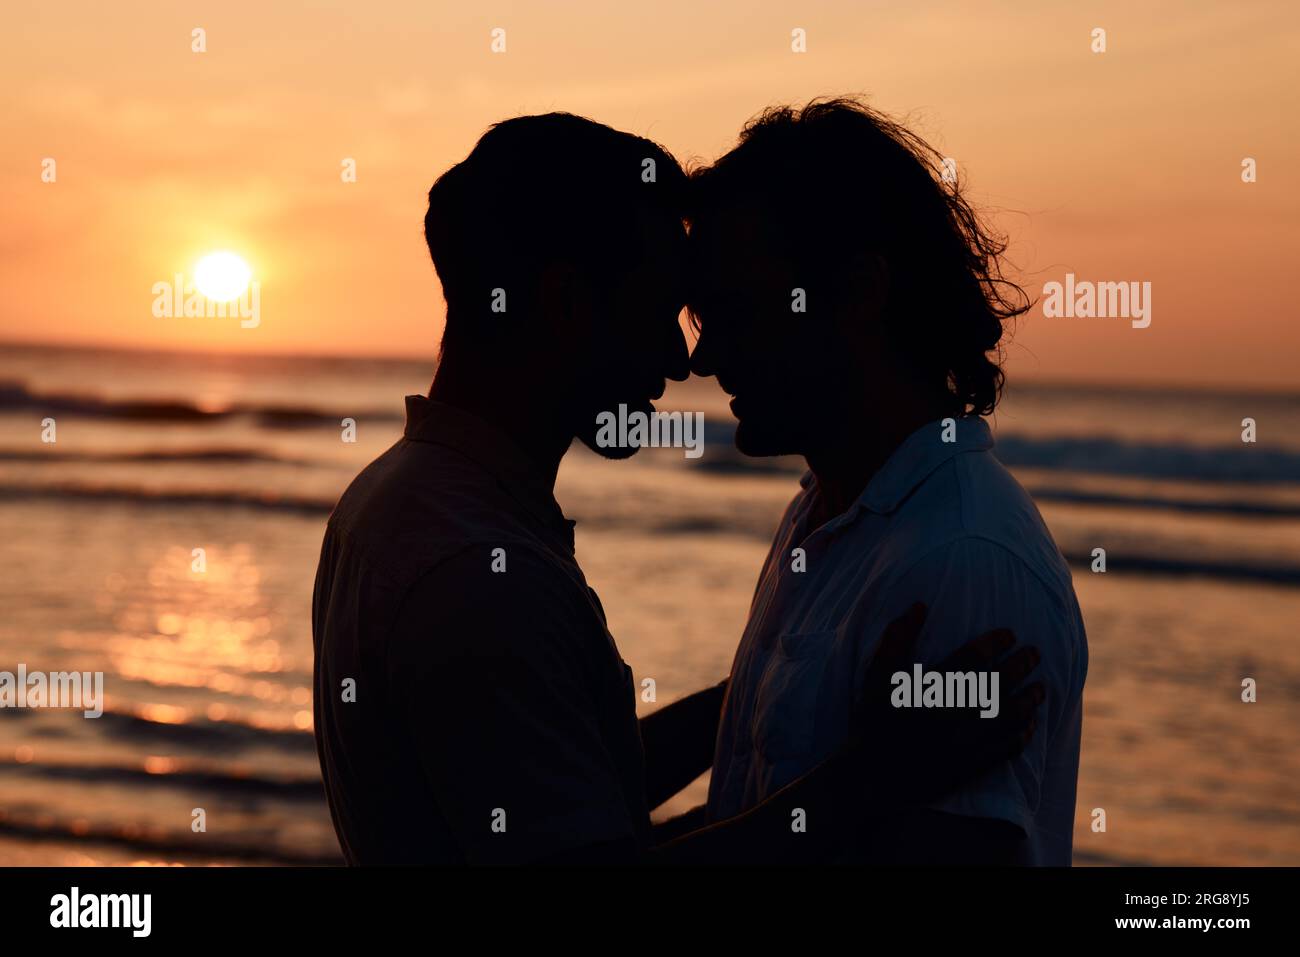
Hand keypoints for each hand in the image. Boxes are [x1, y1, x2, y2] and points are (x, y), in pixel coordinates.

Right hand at [849, 602, 1043, 805]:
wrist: (870, 777)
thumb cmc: (873, 722)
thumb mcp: (878, 676)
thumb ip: (897, 638)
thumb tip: (919, 605)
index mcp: (931, 690)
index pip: (973, 657)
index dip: (996, 642)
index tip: (1010, 634)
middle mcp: (952, 714)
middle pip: (998, 684)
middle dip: (1022, 665)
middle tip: (1036, 653)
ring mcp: (964, 743)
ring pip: (1008, 717)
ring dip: (1029, 700)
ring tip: (1041, 687)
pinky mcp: (970, 767)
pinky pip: (1006, 749)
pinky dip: (1022, 735)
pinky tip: (1030, 725)